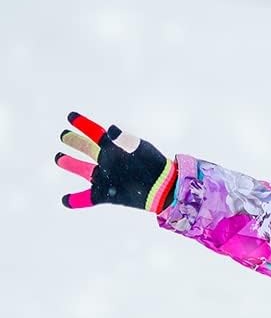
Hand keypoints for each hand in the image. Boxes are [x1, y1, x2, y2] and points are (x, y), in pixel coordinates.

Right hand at [55, 112, 176, 213]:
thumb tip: (110, 129)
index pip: (95, 133)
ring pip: (83, 170)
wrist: (164, 188)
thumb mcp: (140, 149)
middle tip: (64, 135)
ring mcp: (106, 177)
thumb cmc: (153, 165)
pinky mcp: (106, 195)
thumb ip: (124, 139)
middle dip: (75, 142)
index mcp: (115, 148)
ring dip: (71, 164)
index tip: (71, 116)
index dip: (83, 124)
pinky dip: (75, 201)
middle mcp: (108, 161)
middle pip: (87, 149)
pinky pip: (87, 199)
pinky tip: (64, 200)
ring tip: (59, 157)